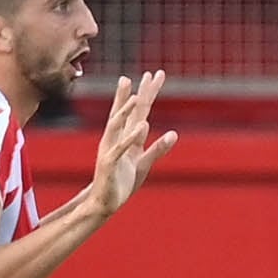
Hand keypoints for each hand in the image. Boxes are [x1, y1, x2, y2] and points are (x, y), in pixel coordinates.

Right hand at [88, 71, 178, 215]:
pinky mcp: (109, 162)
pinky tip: (141, 126)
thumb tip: (174, 134)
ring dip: (127, 110)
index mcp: (126, 137)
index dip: (147, 93)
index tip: (154, 74)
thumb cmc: (122, 182)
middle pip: (127, 112)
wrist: (104, 203)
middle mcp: (116, 138)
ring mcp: (111, 148)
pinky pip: (121, 148)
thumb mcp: (144, 164)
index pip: (139, 111)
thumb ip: (158, 149)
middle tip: (146, 74)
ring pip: (118, 125)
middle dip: (136, 92)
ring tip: (137, 96)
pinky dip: (131, 137)